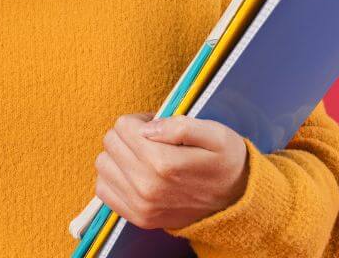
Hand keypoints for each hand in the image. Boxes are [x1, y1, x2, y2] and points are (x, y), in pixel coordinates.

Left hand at [94, 113, 248, 231]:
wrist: (236, 203)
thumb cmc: (225, 163)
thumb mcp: (215, 135)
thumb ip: (180, 125)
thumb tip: (146, 127)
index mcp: (164, 163)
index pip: (123, 126)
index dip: (139, 120)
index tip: (155, 126)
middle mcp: (147, 186)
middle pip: (110, 142)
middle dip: (127, 134)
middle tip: (150, 139)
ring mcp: (141, 205)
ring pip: (103, 163)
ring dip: (118, 155)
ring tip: (142, 156)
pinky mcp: (137, 217)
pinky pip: (103, 189)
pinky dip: (114, 177)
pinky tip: (134, 172)